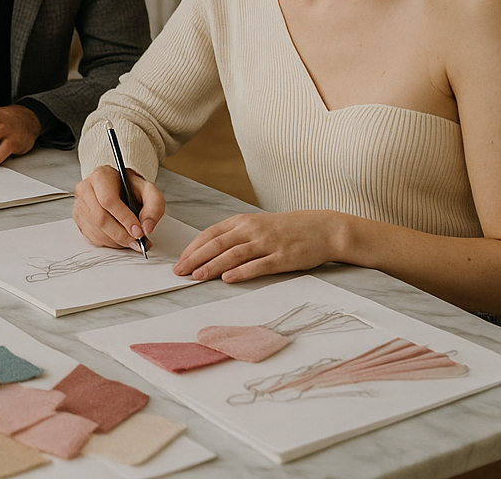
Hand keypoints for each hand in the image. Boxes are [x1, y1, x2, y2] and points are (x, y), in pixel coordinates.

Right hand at [73, 165, 164, 252]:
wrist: (119, 187)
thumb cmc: (130, 188)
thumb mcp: (149, 191)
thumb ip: (154, 206)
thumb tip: (147, 228)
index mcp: (102, 176)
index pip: (108, 200)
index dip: (124, 218)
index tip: (138, 231)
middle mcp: (86, 188)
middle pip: (100, 218)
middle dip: (122, 234)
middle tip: (137, 241)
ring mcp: (79, 203)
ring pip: (96, 230)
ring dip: (117, 241)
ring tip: (131, 240)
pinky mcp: (78, 218)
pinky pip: (92, 237)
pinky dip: (109, 243)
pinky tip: (119, 238)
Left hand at [173, 210, 349, 282]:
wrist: (322, 229)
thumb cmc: (285, 229)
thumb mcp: (256, 225)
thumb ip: (234, 236)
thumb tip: (207, 251)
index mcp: (243, 222)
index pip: (210, 234)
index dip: (193, 248)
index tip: (179, 261)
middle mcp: (252, 230)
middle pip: (217, 244)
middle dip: (195, 258)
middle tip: (179, 271)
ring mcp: (267, 243)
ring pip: (234, 254)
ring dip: (212, 266)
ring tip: (197, 276)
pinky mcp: (283, 257)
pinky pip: (259, 265)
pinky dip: (242, 272)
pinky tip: (228, 278)